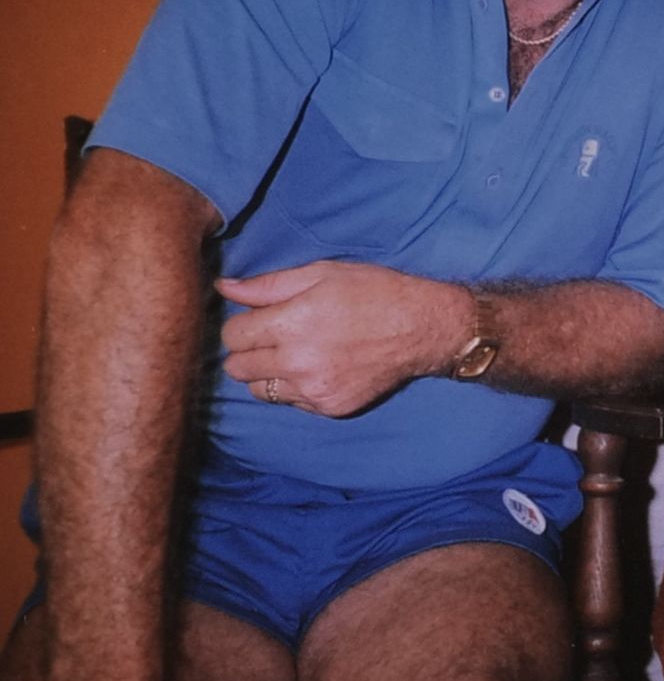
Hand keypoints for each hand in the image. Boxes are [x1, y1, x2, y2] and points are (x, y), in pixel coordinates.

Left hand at [217, 261, 471, 416]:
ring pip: (259, 390)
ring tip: (294, 355)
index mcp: (291, 323)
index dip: (243, 324)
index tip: (260, 319)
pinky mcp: (330, 407)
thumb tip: (224, 288)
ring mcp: (314, 389)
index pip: (232, 335)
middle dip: (248, 350)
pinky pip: (291, 402)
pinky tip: (320, 367)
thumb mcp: (321, 273)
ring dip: (267, 373)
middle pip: (237, 367)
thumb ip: (268, 285)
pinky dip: (296, 387)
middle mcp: (298, 362)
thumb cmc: (373, 291)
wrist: (422, 327)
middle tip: (274, 337)